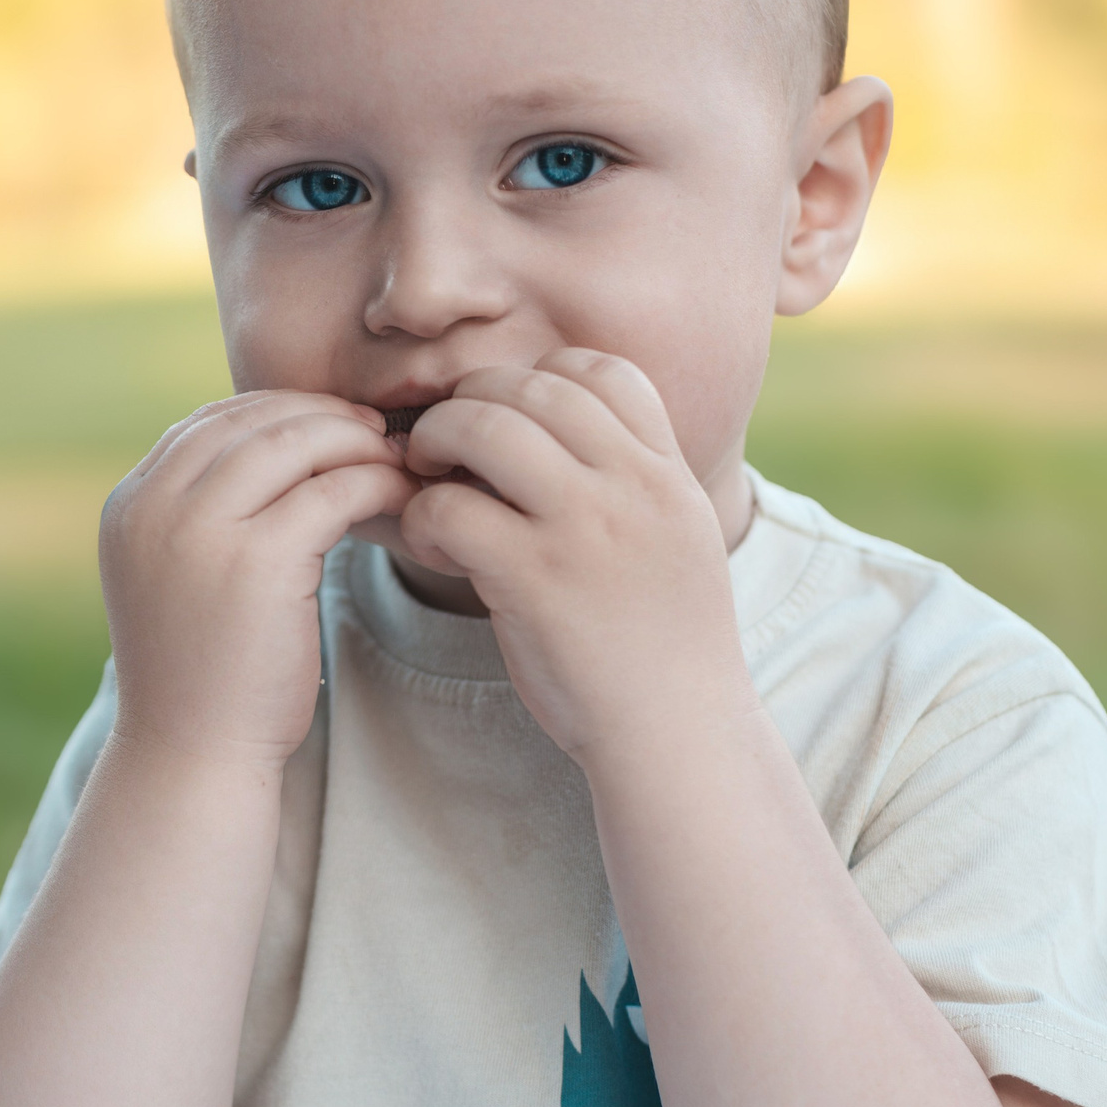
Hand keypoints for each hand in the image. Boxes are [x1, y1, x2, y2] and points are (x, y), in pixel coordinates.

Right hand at [99, 392, 416, 769]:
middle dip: (323, 417)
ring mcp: (200, 530)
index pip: (209, 421)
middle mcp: (154, 506)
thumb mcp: (179, 576)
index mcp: (129, 504)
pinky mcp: (258, 560)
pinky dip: (375, 483)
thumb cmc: (202, 671)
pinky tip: (400, 497)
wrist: (191, 757)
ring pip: (295, 443)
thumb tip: (275, 450)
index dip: (278, 412)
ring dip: (355, 443)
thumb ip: (204, 513)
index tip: (330, 426)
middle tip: (377, 432)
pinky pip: (333, 491)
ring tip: (395, 459)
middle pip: (253, 419)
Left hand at [395, 350, 754, 761]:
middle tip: (445, 438)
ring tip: (426, 473)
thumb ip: (634, 485)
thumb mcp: (679, 542)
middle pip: (534, 387)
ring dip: (438, 437)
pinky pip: (453, 507)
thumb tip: (564, 440)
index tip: (511, 414)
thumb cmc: (668, 647)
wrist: (680, 735)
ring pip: (486, 427)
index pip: (604, 371)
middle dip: (475, 398)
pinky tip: (434, 541)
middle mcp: (631, 488)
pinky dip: (425, 514)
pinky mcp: (534, 581)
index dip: (542, 376)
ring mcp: (583, 530)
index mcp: (667, 475)